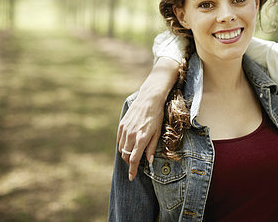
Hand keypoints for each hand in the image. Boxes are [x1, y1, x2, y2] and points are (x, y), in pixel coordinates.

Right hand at [117, 57, 179, 179]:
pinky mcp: (122, 125)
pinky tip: (129, 143)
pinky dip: (123, 145)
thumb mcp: (158, 133)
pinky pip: (119, 140)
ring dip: (126, 154)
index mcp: (141, 139)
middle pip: (126, 156)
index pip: (134, 160)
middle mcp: (131, 136)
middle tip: (136, 163)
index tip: (131, 177)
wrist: (149, 99)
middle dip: (130, 162)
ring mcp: (125, 130)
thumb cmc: (156, 116)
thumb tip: (149, 161)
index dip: (132, 170)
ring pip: (121, 149)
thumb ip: (152, 148)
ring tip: (133, 152)